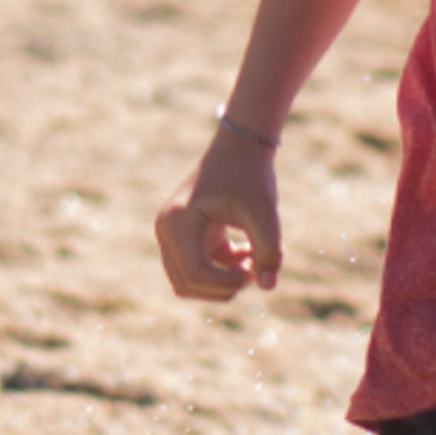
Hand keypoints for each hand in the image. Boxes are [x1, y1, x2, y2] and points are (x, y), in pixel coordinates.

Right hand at [154, 118, 280, 298]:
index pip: (194, 273)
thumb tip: (268, 287)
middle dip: (222, 287)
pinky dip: (224, 270)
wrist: (241, 147)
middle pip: (186, 284)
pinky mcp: (183, 237)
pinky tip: (248, 251)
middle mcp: (166, 230)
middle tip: (254, 271)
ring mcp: (172, 235)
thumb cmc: (250, 175)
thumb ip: (268, 251)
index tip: (255, 273)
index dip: (226, 284)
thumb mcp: (264, 212)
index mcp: (178, 221)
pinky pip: (200, 269)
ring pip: (190, 281)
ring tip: (253, 261)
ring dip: (222, 281)